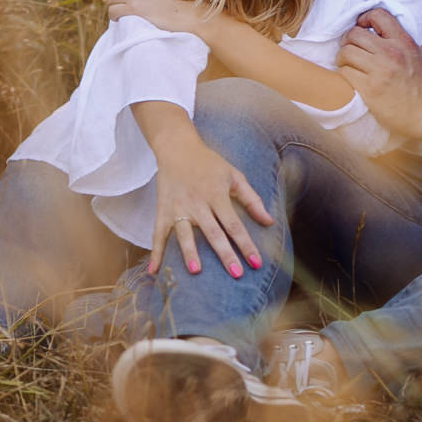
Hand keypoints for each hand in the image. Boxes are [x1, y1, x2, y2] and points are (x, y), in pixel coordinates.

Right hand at [144, 128, 273, 278]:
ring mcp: (178, 208)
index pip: (234, 224)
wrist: (177, 148)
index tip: (256, 263)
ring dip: (189, 251)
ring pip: (184, 233)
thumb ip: (252, 199)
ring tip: (195, 271)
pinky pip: (157, 233)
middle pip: (213, 232)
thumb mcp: (234, 176)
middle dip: (225, 254)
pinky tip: (153, 271)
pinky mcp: (162, 210)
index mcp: (217, 195)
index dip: (246, 244)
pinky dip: (155, 252)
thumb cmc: (209, 163)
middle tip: (236, 274)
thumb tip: (269, 222)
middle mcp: (197, 203)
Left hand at [337, 7, 421, 138]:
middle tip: (351, 49)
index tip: (362, 27)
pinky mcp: (369, 89)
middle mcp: (389, 54)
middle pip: (354, 34)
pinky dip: (344, 74)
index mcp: (403, 42)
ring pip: (345, 53)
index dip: (364, 18)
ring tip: (348, 63)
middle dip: (348, 40)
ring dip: (342, 58)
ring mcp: (378, 72)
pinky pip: (345, 73)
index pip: (377, 16)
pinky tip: (350, 77)